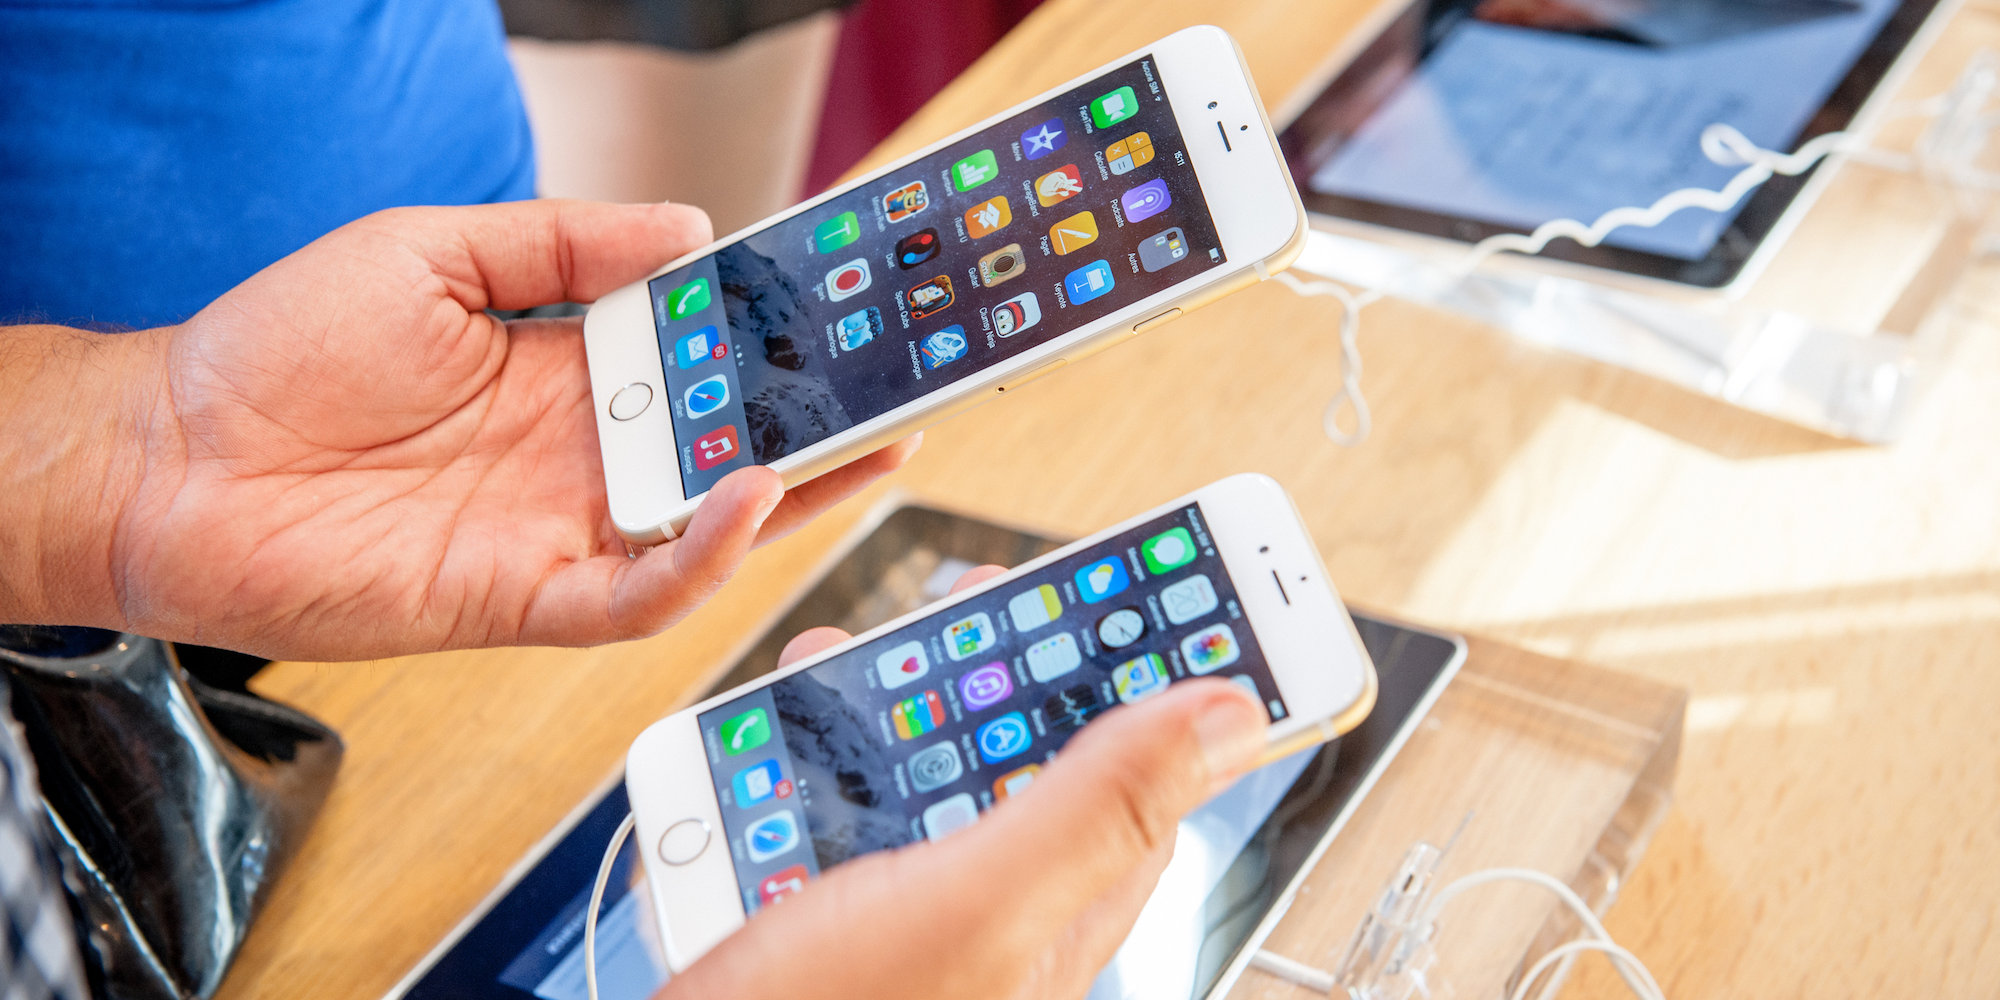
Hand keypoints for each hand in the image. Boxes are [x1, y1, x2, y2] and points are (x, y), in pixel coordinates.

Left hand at [0, 200, 916, 658]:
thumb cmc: (280, 348)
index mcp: (568, 371)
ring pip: (712, 524)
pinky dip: (703, 557)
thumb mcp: (431, 252)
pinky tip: (752, 500)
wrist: (168, 455)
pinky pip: (640, 591)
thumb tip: (689, 230)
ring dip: (800, 489)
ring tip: (882, 441)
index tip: (852, 298)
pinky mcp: (525, 599)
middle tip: (916, 381)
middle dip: (827, 417)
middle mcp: (581, 456)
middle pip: (732, 443)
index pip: (703, 354)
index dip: (778, 333)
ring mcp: (561, 530)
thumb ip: (561, 241)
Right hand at [661, 567, 1270, 999]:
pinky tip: (788, 726)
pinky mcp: (823, 905)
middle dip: (1016, 665)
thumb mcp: (978, 900)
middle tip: (1000, 586)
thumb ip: (1098, 804)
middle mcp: (993, 909)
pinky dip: (818, 746)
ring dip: (906, 694)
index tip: (1172, 590)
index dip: (1169, 684)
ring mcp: (905, 907)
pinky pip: (840, 803)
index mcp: (1060, 908)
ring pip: (929, 769)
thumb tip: (1229, 713)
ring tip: (879, 640)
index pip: (1150, 776)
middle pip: (1034, 755)